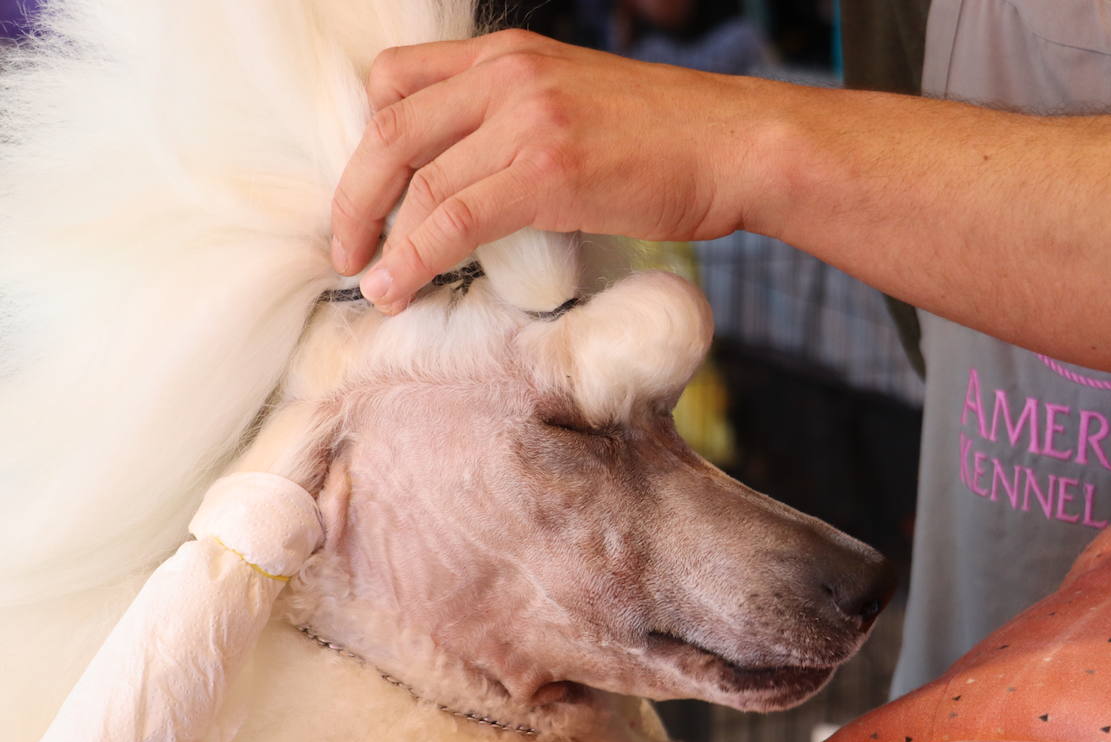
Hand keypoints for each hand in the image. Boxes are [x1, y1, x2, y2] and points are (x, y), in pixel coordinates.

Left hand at [330, 30, 782, 311]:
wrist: (737, 146)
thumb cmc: (670, 139)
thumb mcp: (579, 104)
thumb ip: (520, 123)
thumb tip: (477, 182)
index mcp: (508, 55)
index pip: (396, 80)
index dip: (366, 140)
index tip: (368, 193)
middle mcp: (506, 74)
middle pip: (389, 129)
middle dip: (354, 195)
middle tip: (345, 247)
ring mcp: (526, 119)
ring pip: (416, 179)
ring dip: (378, 238)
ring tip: (371, 283)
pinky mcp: (548, 170)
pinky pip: (453, 218)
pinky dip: (414, 258)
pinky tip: (397, 289)